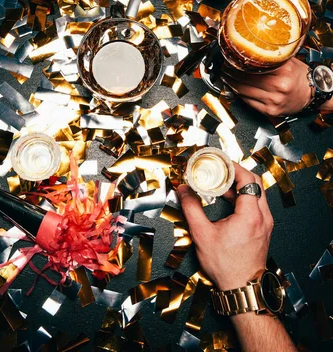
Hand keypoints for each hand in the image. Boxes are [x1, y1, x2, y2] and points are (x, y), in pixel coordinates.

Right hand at [178, 163, 272, 289]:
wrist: (242, 287)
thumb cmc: (225, 265)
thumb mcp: (202, 234)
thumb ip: (191, 208)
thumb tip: (183, 190)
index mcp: (250, 215)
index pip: (247, 179)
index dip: (234, 166)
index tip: (221, 161)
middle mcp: (263, 216)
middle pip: (256, 182)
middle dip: (237, 172)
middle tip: (221, 169)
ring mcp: (266, 223)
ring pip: (258, 193)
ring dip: (241, 185)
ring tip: (222, 185)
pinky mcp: (264, 229)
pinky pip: (257, 204)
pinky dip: (244, 197)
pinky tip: (229, 201)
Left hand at [222, 57, 311, 116]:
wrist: (312, 93)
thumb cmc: (299, 75)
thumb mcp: (288, 60)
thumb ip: (270, 56)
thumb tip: (249, 48)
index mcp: (283, 71)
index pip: (253, 66)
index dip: (238, 62)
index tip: (229, 58)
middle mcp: (278, 87)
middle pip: (245, 79)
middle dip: (231, 72)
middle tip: (224, 67)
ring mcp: (274, 100)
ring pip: (243, 91)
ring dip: (231, 83)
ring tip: (226, 76)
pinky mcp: (270, 111)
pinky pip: (248, 102)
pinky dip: (239, 94)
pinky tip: (234, 88)